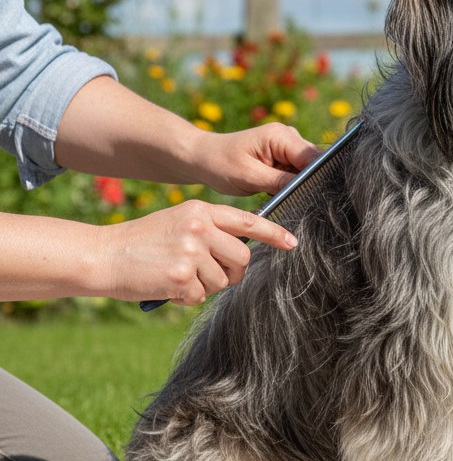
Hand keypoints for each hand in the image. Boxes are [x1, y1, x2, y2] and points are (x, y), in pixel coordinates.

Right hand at [96, 200, 297, 304]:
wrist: (103, 255)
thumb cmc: (144, 242)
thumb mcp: (178, 221)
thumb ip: (210, 229)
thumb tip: (243, 250)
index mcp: (201, 211)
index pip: (247, 221)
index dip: (273, 233)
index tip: (292, 242)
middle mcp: (199, 228)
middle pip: (242, 258)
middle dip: (232, 272)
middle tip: (209, 274)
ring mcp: (191, 252)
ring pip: (223, 281)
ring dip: (205, 285)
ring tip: (179, 275)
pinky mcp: (180, 276)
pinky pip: (200, 296)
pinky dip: (186, 297)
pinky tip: (168, 285)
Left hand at [192, 123, 321, 196]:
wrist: (202, 159)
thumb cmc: (220, 164)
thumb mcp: (249, 176)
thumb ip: (281, 182)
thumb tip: (308, 188)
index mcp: (281, 136)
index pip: (313, 157)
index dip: (317, 177)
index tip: (311, 196)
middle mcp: (288, 137)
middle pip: (313, 163)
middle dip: (306, 182)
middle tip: (291, 199)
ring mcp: (287, 146)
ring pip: (307, 170)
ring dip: (297, 184)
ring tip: (278, 193)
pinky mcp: (284, 157)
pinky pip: (297, 173)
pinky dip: (290, 184)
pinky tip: (275, 190)